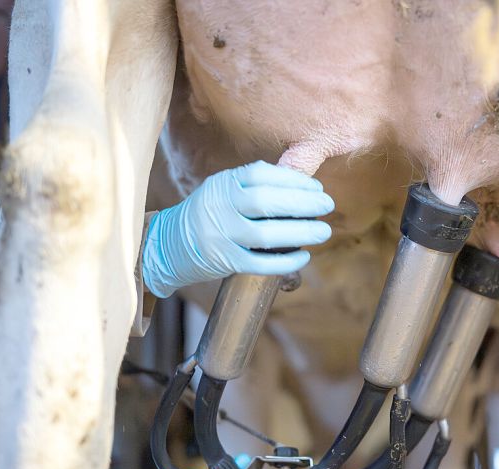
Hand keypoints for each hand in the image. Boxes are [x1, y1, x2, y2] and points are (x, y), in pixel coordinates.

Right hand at [142, 161, 334, 297]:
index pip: (261, 175)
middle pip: (266, 202)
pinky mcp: (225, 262)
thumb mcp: (224, 189)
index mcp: (224, 184)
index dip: (293, 180)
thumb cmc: (210, 213)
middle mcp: (221, 207)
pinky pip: (260, 264)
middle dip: (303, 203)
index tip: (316, 187)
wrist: (170, 244)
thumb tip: (302, 183)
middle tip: (327, 206)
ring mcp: (221, 236)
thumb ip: (255, 185)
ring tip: (323, 232)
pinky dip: (285, 262)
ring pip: (265, 235)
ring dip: (300, 233)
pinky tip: (303, 257)